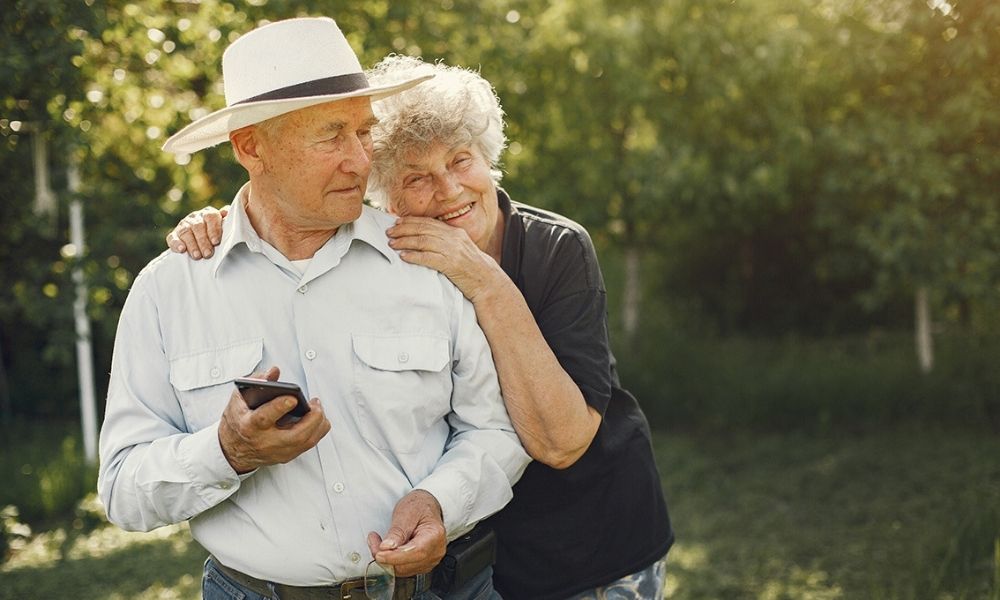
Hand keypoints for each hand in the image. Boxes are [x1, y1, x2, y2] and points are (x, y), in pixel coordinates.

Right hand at [166, 206, 228, 258]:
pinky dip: (176, 243)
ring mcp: (183, 225)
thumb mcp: (225, 226)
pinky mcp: (174, 235)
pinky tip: (181, 249)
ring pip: (186, 232)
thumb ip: (228, 220)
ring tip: (197, 256)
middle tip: (208, 254)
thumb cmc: (218, 234)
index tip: (216, 242)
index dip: (214, 229)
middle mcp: (195, 217)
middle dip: (203, 241)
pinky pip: (172, 237)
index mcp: (209, 214)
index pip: (211, 217)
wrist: (202, 239)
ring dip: (191, 245)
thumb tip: (227, 212)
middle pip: (198, 227)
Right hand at [218, 366, 330, 473]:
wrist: (232, 450)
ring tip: (317, 407)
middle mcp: (265, 442)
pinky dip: (317, 430)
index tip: (293, 397)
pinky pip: (309, 444)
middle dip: (312, 418)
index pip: (265, 418)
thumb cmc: (237, 421)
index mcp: (249, 425)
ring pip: (307, 441)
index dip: (280, 407)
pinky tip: (316, 418)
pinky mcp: (287, 456)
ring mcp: (278, 452)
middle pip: (296, 435)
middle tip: (314, 403)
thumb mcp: (239, 398)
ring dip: (319, 423)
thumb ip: (256, 382)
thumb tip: (274, 372)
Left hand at [366, 490, 446, 576]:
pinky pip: (402, 570)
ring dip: (386, 560)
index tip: (379, 553)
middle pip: (408, 564)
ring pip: (402, 570)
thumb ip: (397, 532)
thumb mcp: (406, 512)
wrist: (425, 508)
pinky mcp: (421, 565)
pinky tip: (386, 549)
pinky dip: (390, 562)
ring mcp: (429, 560)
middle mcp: (435, 551)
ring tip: (377, 542)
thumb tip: (386, 547)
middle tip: (373, 541)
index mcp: (435, 535)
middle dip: (386, 557)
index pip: (416, 552)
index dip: (395, 556)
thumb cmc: (418, 507)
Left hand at [386, 217, 502, 303]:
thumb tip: (425, 239)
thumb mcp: (461, 248)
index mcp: (455, 232)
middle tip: (389, 232)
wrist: (487, 281)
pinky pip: (428, 258)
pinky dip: (414, 256)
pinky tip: (403, 257)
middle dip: (403, 229)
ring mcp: (452, 251)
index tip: (397, 222)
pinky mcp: (450, 264)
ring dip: (405, 242)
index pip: (429, 222)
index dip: (411, 221)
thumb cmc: (472, 268)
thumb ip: (446, 241)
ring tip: (392, 244)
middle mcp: (453, 238)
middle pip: (423, 229)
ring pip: (423, 241)